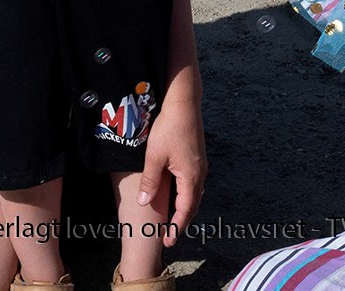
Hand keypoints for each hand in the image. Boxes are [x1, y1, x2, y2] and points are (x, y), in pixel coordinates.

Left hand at [137, 96, 205, 246]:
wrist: (184, 103)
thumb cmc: (169, 127)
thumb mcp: (154, 156)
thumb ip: (150, 181)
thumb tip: (143, 202)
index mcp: (191, 176)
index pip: (185, 210)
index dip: (176, 227)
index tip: (168, 241)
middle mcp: (200, 174)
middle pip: (192, 205)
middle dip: (182, 223)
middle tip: (170, 238)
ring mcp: (201, 166)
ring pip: (194, 195)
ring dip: (185, 210)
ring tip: (173, 222)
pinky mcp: (198, 158)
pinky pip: (194, 185)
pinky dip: (187, 197)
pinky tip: (179, 197)